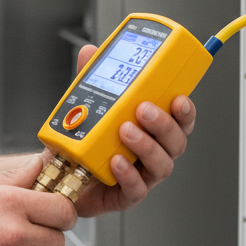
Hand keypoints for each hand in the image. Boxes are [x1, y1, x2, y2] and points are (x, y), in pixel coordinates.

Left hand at [70, 44, 195, 218]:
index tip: (178, 98)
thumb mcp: (88, 102)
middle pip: (176, 142)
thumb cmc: (84, 137)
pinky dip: (129, 175)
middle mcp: (152, 151)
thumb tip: (91, 51)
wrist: (60, 170)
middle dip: (164, 124)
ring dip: (147, 146)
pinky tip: (117, 161)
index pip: (180, 119)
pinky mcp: (125, 194)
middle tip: (143, 109)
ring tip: (126, 131)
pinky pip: (135, 189)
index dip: (185, 110)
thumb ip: (92, 76)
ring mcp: (141, 174)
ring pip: (161, 165)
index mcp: (152, 128)